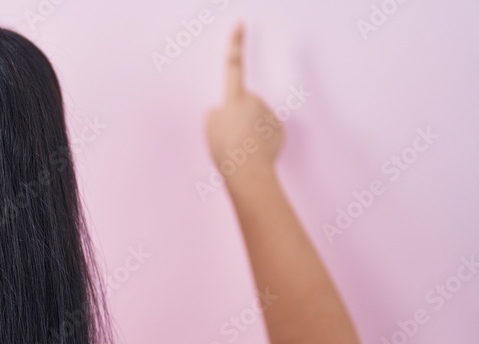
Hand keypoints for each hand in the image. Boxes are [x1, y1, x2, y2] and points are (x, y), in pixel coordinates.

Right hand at [204, 23, 282, 179]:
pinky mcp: (280, 128)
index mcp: (233, 98)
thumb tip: (227, 111)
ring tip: (242, 148)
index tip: (240, 25)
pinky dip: (260, 141)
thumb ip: (216, 113)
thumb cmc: (226, 151)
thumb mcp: (209, 128)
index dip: (235, 44)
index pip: (233, 66)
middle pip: (243, 104)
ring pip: (256, 119)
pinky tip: (255, 153)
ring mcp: (269, 113)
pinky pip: (267, 132)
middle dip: (237, 118)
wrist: (248, 172)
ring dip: (249, 131)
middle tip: (230, 139)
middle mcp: (254, 100)